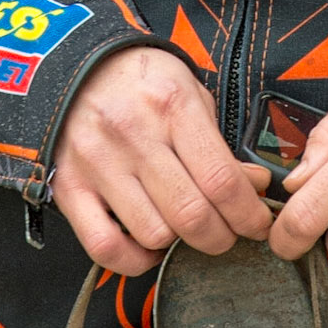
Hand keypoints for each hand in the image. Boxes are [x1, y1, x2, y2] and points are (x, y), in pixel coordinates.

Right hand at [51, 46, 271, 275]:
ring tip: (187, 230)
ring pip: (152, 234)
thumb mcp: (192, 94)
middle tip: (229, 233)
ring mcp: (98, 164)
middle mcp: (133, 136)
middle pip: (190, 214)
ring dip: (179, 245)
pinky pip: (104, 247)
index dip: (248, 213)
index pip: (220, 179)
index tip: (258, 224)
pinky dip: (133, 260)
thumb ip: (220, 145)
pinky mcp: (69, 187)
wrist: (80, 67)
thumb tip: (253, 188)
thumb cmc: (145, 83)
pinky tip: (150, 248)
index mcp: (172, 106)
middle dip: (222, 236)